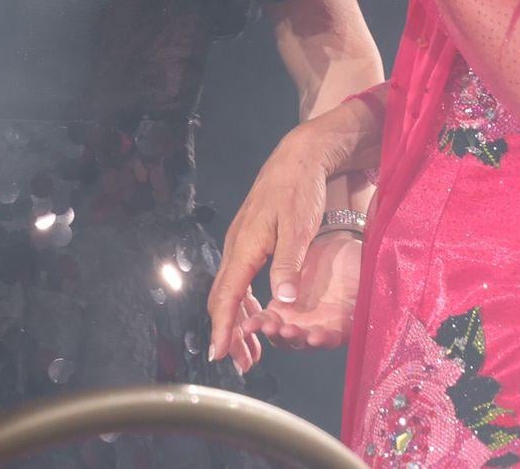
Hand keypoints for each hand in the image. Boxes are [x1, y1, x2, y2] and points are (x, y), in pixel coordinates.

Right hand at [206, 125, 327, 366]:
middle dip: (228, 332)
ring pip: (230, 289)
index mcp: (245, 245)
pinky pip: (239, 278)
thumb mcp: (300, 227)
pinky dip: (243, 302)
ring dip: (236, 320)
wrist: (299, 157)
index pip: (228, 295)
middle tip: (239, 362)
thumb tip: (280, 299)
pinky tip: (255, 314)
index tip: (219, 353)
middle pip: (223, 297)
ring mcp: (241, 243)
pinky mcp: (250, 240)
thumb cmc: (300, 188)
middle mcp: (236, 246)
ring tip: (247, 349)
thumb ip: (289, 263)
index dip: (223, 327)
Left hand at [245, 229, 360, 349]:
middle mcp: (321, 326)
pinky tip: (252, 323)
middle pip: (306, 341)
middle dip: (295, 338)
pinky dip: (261, 323)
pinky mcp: (283, 307)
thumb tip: (383, 295)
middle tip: (287, 331)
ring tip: (266, 327)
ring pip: (285, 334)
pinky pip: (270, 320)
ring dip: (275, 334)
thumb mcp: (365, 273)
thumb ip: (368, 287)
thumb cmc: (355, 262)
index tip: (316, 336)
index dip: (325, 339)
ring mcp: (301, 319)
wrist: (334, 246)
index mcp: (343, 322)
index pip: (335, 337)